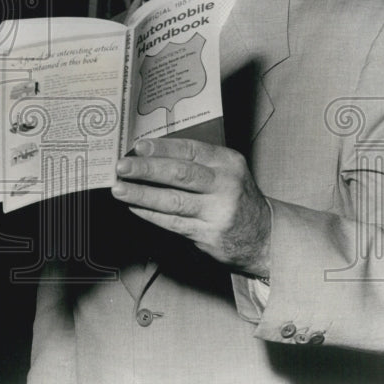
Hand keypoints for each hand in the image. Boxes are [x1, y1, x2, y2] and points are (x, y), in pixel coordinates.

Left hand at [111, 138, 271, 276]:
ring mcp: (218, 212)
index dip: (162, 148)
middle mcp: (225, 185)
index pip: (191, 150)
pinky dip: (150, 214)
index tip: (138, 147)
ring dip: (142, 194)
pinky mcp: (209, 235)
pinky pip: (173, 222)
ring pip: (173, 201)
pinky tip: (134, 207)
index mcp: (227, 162)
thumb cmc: (234, 197)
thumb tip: (148, 156)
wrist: (263, 236)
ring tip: (119, 189)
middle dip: (147, 170)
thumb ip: (195, 163)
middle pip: (180, 174)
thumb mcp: (225, 171)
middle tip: (122, 167)